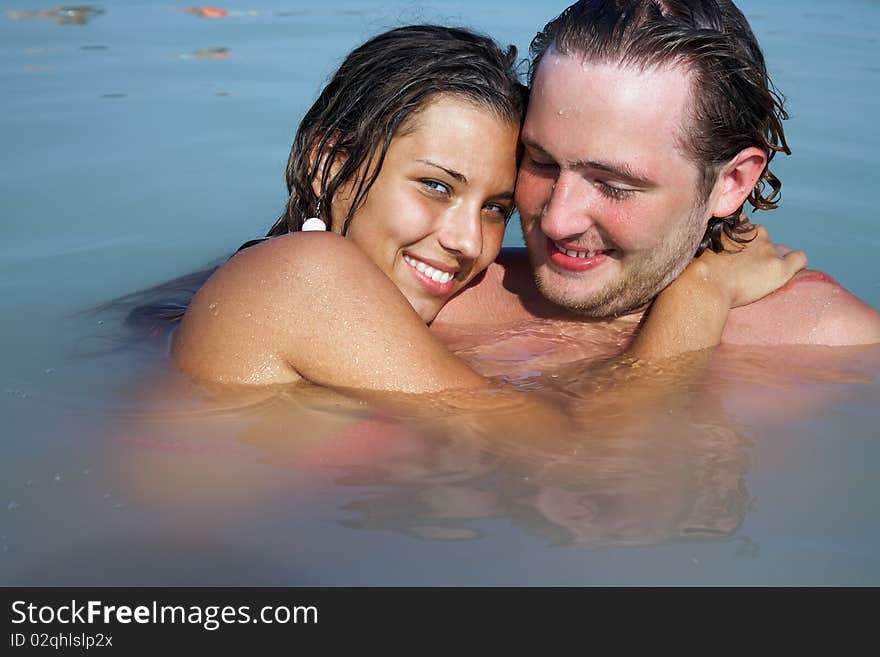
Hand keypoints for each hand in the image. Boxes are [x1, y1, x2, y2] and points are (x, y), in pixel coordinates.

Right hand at [683, 223, 806, 307]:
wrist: (702, 285)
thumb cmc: (691, 270)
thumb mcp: (695, 246)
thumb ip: (706, 240)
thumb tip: (705, 246)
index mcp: (735, 226)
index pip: (746, 229)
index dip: (740, 244)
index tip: (732, 257)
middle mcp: (754, 232)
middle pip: (763, 239)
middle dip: (756, 252)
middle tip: (742, 271)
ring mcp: (768, 249)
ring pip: (779, 250)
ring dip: (771, 261)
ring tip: (757, 278)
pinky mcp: (779, 267)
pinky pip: (798, 259)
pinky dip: (794, 265)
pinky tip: (785, 275)